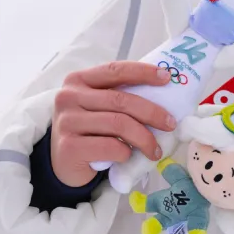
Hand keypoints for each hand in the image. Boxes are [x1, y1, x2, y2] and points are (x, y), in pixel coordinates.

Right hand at [51, 62, 175, 186]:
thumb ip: (121, 97)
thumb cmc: (90, 130)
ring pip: (119, 124)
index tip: (167, 77)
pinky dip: (126, 152)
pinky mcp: (69, 146)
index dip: (143, 72)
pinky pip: (110, 146)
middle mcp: (69, 97)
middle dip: (152, 112)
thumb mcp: (100, 107)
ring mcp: (67, 121)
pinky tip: (128, 157)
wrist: (63, 163)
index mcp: (78, 80)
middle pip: (121, 100)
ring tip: (155, 150)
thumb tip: (165, 94)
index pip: (115, 70)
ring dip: (145, 138)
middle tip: (171, 124)